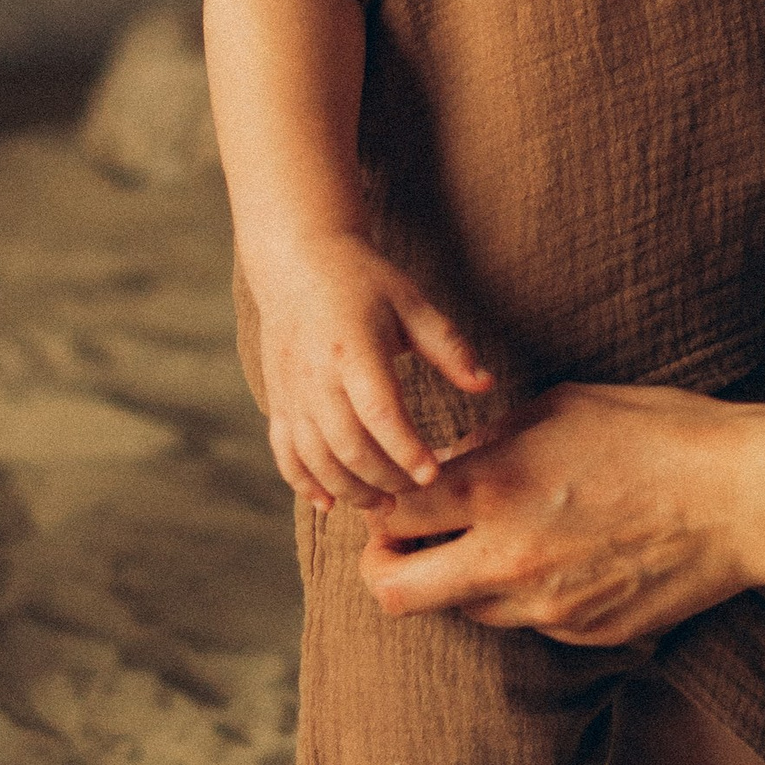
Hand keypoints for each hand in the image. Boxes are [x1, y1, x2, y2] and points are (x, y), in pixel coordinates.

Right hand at [254, 235, 494, 511]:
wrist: (297, 260)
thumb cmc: (364, 281)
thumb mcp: (412, 303)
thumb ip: (449, 347)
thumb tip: (487, 385)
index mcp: (354, 349)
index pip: (379, 412)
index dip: (405, 449)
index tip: (432, 474)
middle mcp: (316, 375)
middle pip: (347, 445)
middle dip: (383, 478)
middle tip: (414, 491)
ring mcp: (291, 391)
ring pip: (315, 457)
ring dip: (348, 488)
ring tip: (383, 503)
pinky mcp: (277, 400)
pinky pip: (285, 453)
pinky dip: (304, 483)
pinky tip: (329, 502)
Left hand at [357, 382, 753, 643]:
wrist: (744, 499)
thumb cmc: (657, 433)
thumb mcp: (562, 407)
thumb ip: (491, 439)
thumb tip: (450, 461)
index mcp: (493, 489)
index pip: (389, 515)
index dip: (381, 507)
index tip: (396, 499)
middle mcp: (506, 559)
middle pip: (395, 594)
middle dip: (385, 569)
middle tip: (406, 546)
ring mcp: (545, 608)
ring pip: (463, 611)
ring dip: (463, 580)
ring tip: (504, 540)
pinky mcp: (583, 635)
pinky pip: (528, 621)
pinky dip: (528, 594)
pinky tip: (569, 555)